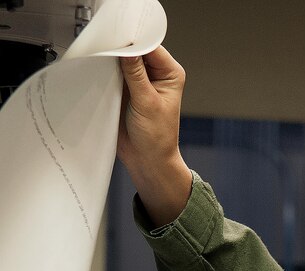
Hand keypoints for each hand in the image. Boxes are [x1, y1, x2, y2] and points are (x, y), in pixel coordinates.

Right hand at [117, 46, 191, 226]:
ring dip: (111, 59)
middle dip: (121, 48)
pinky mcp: (125, 88)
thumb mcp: (147, 103)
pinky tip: (97, 68)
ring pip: (122, 59)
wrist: (147, 160)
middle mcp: (156, 74)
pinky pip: (112, 72)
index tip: (117, 40)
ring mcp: (139, 80)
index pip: (151, 46)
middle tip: (105, 46)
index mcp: (170, 73)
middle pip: (135, 49)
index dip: (134, 41)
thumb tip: (126, 49)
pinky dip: (105, 69)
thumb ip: (135, 74)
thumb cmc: (157, 138)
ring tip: (99, 57)